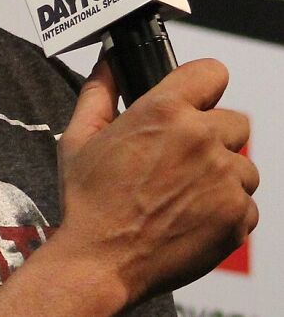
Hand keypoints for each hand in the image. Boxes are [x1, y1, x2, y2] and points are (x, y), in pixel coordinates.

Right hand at [57, 57, 258, 306]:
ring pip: (243, 164)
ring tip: (184, 190)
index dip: (201, 84)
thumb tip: (108, 64)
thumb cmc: (89, 201)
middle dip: (211, 133)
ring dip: (221, 173)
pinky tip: (192, 214)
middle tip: (180, 155)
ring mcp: (223, 179)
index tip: (194, 97)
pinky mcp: (237, 216)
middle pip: (234, 120)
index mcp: (163, 112)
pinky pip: (246, 202)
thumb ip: (98, 91)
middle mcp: (201, 139)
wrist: (102, 261)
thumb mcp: (80, 136)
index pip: (212, 72)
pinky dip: (226, 208)